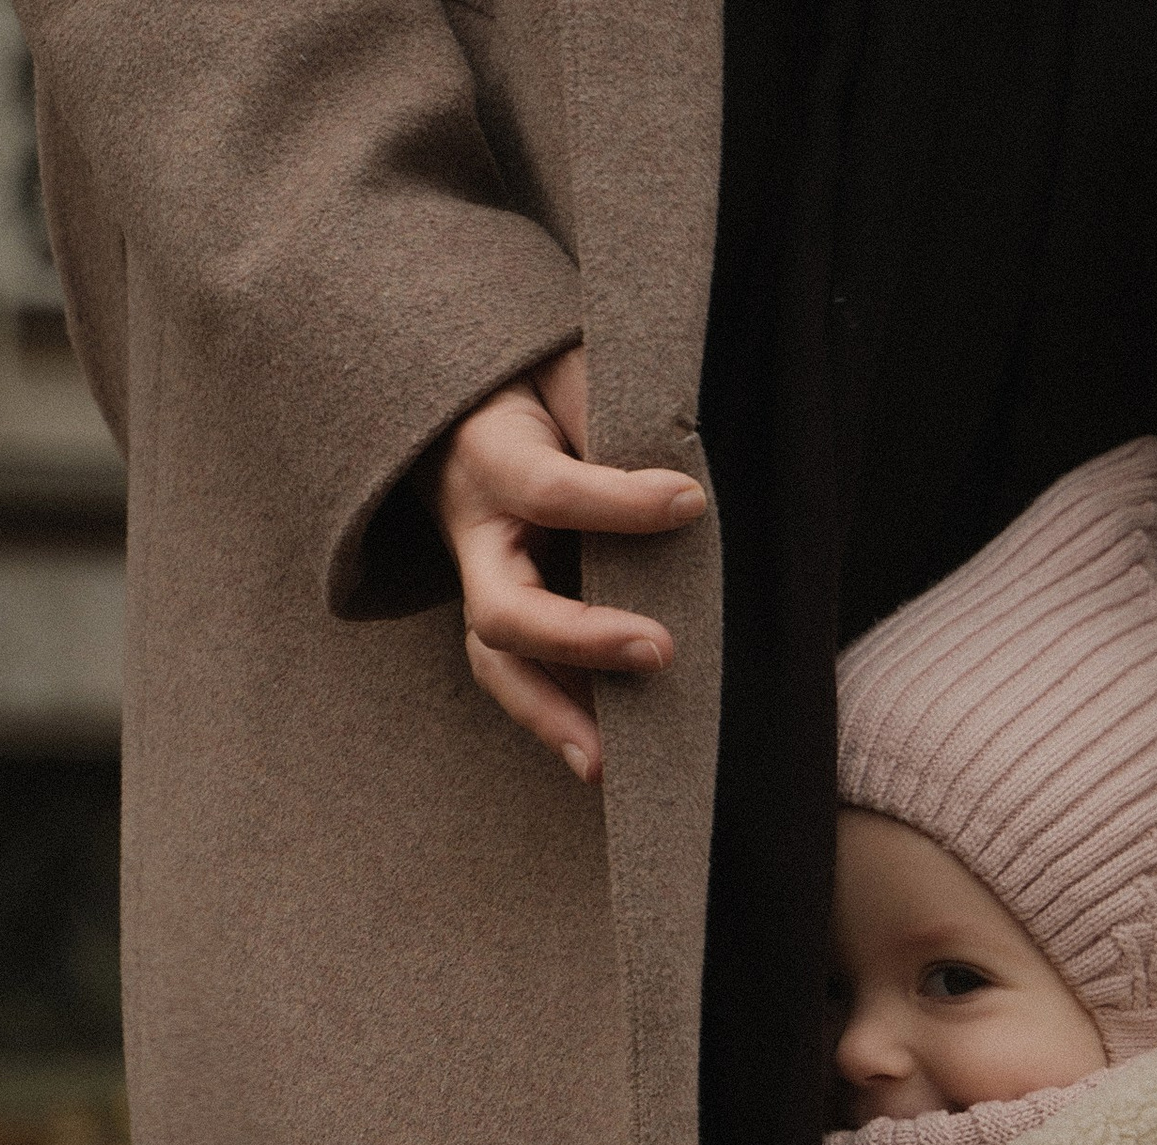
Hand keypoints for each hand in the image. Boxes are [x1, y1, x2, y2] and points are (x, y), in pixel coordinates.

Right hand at [421, 346, 705, 782]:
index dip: (620, 502)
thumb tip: (672, 457)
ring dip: (553, 718)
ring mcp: (483, 585)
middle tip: (661, 650)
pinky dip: (561, 722)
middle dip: (578, 641)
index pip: (552, 491)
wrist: (466, 408)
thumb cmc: (529, 385)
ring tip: (607, 767)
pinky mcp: (504, 621)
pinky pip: (523, 680)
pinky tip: (608, 761)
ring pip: (500, 667)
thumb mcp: (558, 365)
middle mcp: (476, 535)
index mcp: (490, 457)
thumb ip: (602, 401)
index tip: (691, 500)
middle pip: (503, 611)